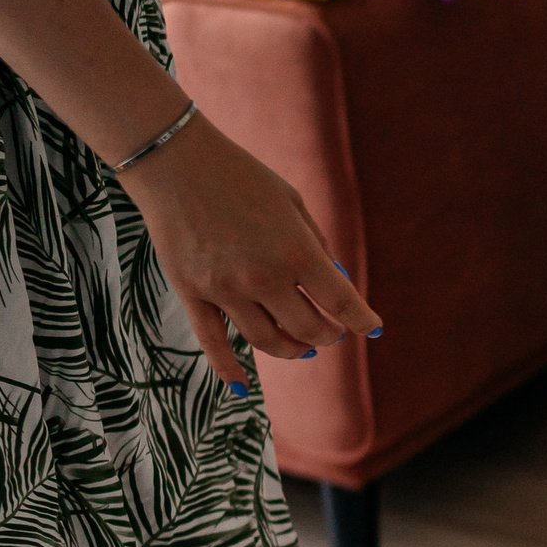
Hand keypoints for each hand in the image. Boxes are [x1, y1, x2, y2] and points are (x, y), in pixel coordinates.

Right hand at [117, 116, 380, 383]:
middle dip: (327, 335)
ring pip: (268, 341)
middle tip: (331, 331)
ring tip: (302, 345)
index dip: (363, 321)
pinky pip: (213, 343)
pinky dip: (228, 368)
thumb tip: (333, 283)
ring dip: (292, 349)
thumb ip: (316, 246)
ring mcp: (224, 289)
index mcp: (296, 252)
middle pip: (308, 330)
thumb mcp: (292, 203)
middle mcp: (263, 278)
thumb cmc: (241, 176)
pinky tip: (242, 386)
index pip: (342, 304)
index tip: (373, 328)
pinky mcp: (191, 293)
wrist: (174, 160)